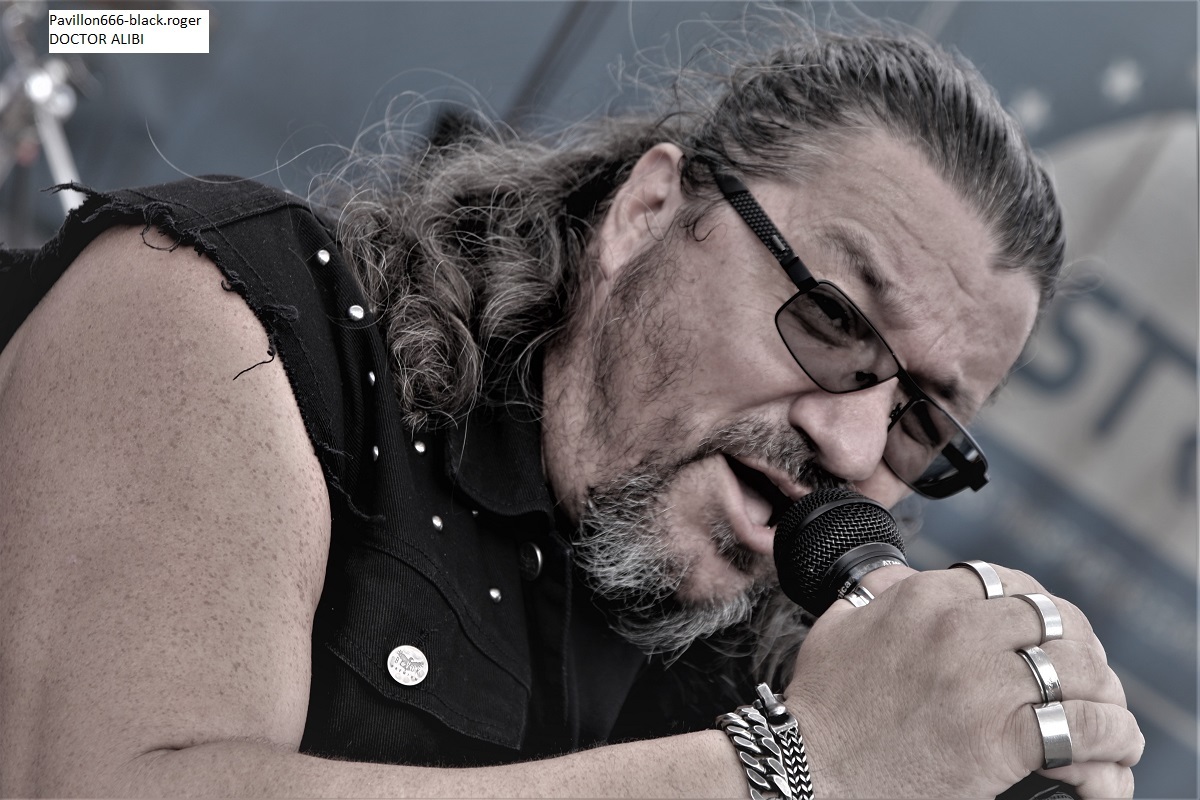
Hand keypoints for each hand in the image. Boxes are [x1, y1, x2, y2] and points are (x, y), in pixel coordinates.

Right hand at [782, 564, 1142, 798]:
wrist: (810, 768)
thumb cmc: (822, 705)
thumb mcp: (840, 624)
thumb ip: (879, 592)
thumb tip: (901, 576)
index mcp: (924, 597)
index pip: (1010, 584)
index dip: (1039, 609)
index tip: (1047, 634)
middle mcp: (958, 629)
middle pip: (1055, 621)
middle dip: (1082, 648)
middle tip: (1086, 677)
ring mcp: (981, 683)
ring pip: (1082, 670)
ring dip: (1104, 695)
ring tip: (1107, 717)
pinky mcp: (999, 738)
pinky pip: (1084, 728)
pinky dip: (1111, 739)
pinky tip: (1112, 752)